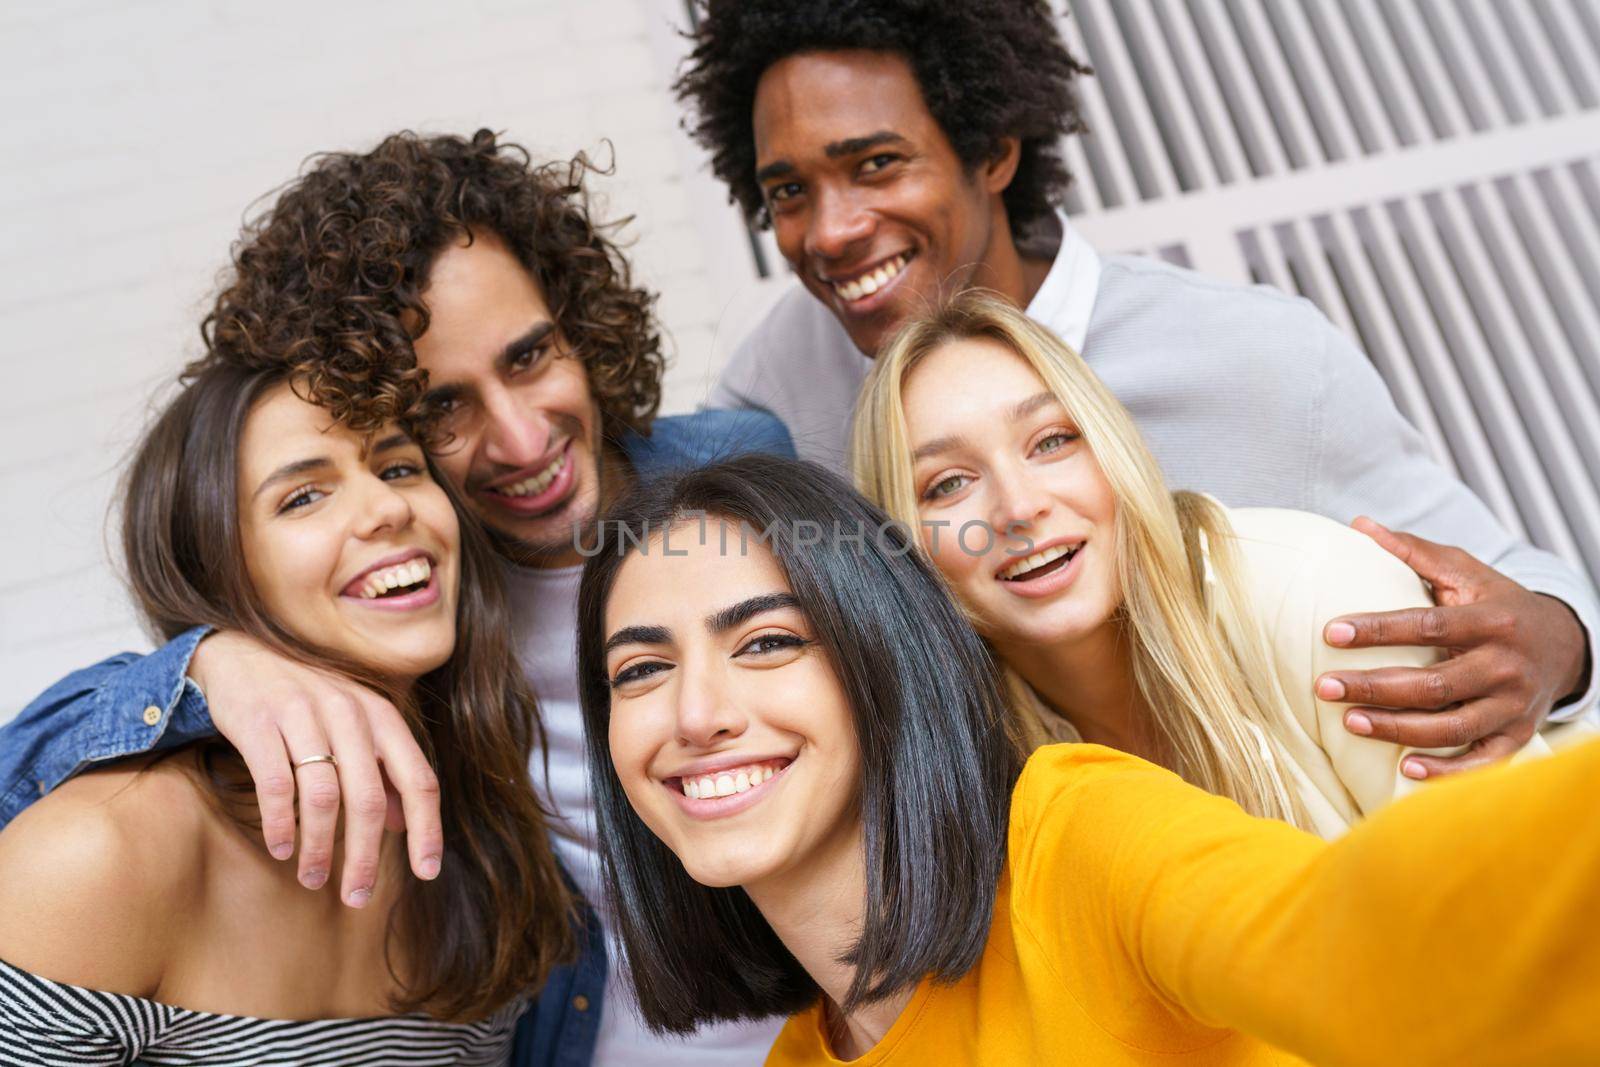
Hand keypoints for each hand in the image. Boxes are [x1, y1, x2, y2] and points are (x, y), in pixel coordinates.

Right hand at [188, 631, 442, 904]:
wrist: (241, 656)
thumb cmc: (307, 702)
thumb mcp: (354, 728)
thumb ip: (380, 771)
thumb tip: (400, 823)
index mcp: (382, 717)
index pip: (419, 780)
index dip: (427, 829)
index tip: (427, 873)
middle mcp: (349, 713)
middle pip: (369, 799)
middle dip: (365, 856)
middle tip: (357, 896)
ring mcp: (304, 715)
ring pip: (324, 797)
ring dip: (320, 847)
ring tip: (314, 879)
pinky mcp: (259, 723)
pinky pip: (277, 784)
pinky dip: (282, 824)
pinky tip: (282, 849)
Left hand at [1314, 518, 1586, 778]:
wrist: (1562, 643)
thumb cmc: (1496, 602)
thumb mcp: (1464, 570)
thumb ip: (1412, 551)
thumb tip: (1357, 525)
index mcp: (1492, 620)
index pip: (1428, 626)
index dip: (1378, 630)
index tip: (1330, 632)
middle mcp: (1507, 665)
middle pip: (1435, 685)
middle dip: (1375, 687)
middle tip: (1324, 687)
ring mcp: (1514, 705)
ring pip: (1453, 728)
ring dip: (1398, 729)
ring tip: (1350, 722)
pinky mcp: (1517, 736)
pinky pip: (1482, 762)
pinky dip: (1447, 771)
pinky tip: (1405, 769)